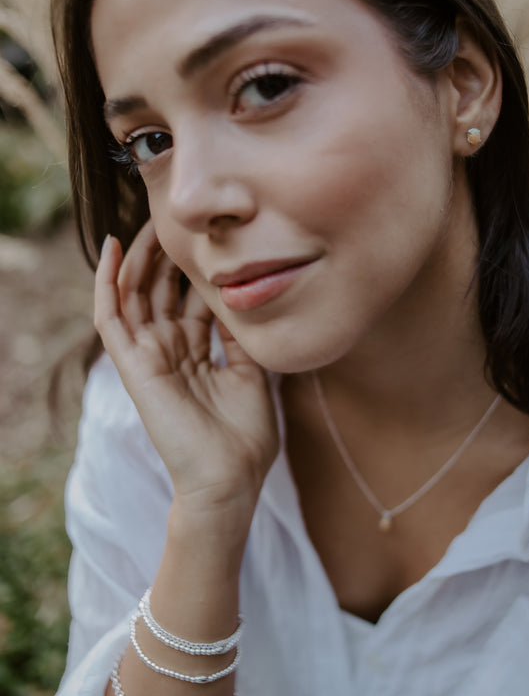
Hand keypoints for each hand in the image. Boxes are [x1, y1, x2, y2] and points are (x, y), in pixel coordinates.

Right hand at [95, 221, 278, 524]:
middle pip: (160, 289)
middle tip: (175, 216)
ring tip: (148, 221)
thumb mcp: (252, 374)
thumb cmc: (245, 436)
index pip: (188, 297)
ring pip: (135, 294)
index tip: (209, 232)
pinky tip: (116, 247)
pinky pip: (112, 316)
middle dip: (166, 253)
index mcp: (196, 351)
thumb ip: (240, 337)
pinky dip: (109, 281)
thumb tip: (244, 297)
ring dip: (139, 257)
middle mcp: (169, 349)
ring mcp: (148, 356)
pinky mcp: (133, 365)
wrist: (231, 478)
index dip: (194, 265)